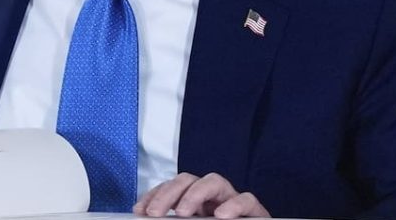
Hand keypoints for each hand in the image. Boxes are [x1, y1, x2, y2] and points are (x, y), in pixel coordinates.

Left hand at [133, 172, 270, 217]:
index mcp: (196, 204)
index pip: (173, 189)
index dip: (155, 195)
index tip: (139, 209)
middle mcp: (213, 199)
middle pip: (188, 180)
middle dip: (168, 193)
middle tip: (154, 213)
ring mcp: (233, 202)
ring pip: (214, 181)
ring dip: (195, 194)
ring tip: (182, 213)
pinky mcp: (256, 212)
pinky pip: (247, 200)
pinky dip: (234, 205)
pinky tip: (221, 216)